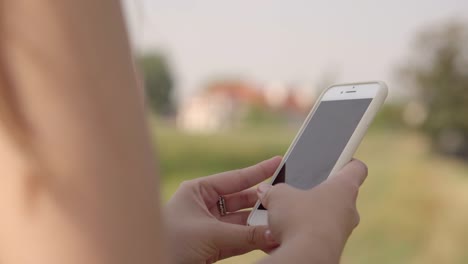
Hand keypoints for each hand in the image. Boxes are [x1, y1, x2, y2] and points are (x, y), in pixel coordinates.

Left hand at [165, 157, 281, 263]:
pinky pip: (239, 240)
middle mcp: (204, 206)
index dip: (258, 171)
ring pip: (242, 222)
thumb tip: (273, 233)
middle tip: (284, 200)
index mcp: (197, 191)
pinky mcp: (213, 246)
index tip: (278, 162)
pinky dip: (254, 240)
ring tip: (280, 222)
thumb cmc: (170, 243)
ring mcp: (210, 227)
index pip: (234, 179)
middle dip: (261, 202)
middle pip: (241, 201)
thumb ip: (244, 234)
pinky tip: (269, 239)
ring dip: (260, 225)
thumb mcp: (209, 234)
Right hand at [257, 160, 367, 262]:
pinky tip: (284, 234)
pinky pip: (316, 235)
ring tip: (284, 214)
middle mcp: (349, 210)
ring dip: (308, 214)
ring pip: (325, 216)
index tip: (339, 157)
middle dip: (317, 191)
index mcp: (344, 188)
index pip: (356, 168)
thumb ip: (273, 190)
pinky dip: (303, 233)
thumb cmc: (299, 220)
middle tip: (298, 188)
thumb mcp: (278, 196)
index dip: (347, 159)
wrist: (306, 258)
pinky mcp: (331, 248)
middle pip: (336, 194)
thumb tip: (264, 191)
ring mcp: (341, 231)